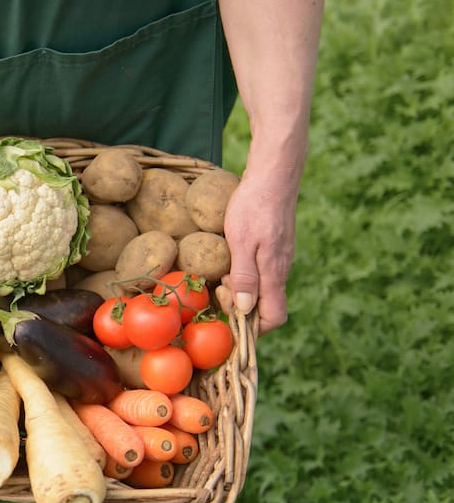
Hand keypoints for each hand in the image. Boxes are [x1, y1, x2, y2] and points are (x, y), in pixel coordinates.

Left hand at [222, 170, 298, 331]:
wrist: (273, 176)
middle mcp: (281, 270)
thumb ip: (245, 277)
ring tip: (223, 269)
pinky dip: (243, 272)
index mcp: (274, 274)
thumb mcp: (242, 242)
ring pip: (261, 288)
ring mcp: (280, 258)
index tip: (230, 314)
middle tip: (221, 283)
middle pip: (265, 306)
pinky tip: (229, 257)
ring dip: (240, 287)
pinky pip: (260, 271)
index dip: (253, 327)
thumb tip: (245, 309)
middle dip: (240, 305)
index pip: (274, 318)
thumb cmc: (254, 206)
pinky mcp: (275, 247)